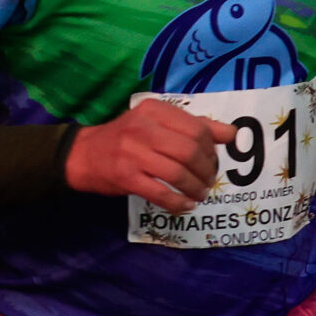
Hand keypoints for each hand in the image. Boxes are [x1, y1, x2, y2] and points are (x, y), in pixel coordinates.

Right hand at [64, 97, 234, 214]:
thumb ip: (194, 126)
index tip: (212, 163)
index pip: (196, 129)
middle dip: (206, 171)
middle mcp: (143, 127)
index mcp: (154, 110)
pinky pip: (160, 192)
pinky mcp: (125, 176)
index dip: (212, 150)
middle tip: (208, 182)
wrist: (84, 154)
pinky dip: (178, 202)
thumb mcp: (158, 123)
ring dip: (195, 188)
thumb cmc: (127, 138)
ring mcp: (132, 152)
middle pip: (190, 151)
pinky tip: (185, 205)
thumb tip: (231, 133)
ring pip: (177, 173)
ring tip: (199, 194)